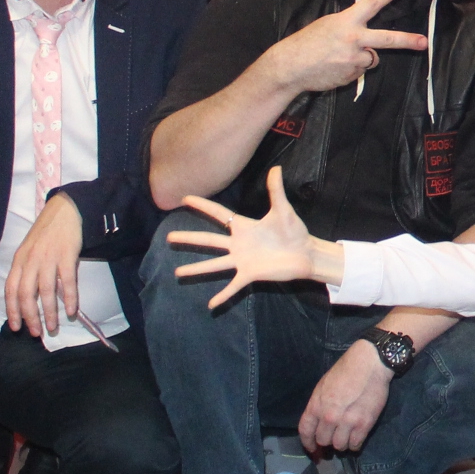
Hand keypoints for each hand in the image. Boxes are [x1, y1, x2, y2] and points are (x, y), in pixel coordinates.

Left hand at [3, 193, 86, 338]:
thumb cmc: (46, 233)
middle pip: (26, 295)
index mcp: (19, 260)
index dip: (12, 311)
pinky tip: (72, 311)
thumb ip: (26, 271)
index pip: (11, 290)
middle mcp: (31, 261)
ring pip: (46, 292)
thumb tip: (27, 298)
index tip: (16, 327)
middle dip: (30, 317)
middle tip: (36, 333)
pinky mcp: (67, 256)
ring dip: (49, 313)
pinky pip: (67, 282)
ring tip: (53, 327)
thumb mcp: (28, 250)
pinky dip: (69, 298)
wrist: (65, 211)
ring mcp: (49, 258)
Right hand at [172, 167, 319, 307]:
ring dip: (196, 269)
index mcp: (244, 227)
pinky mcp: (250, 274)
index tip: (185, 199)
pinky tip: (211, 305)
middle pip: (208, 240)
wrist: (306, 253)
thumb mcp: (283, 210)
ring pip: (214, 265)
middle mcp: (238, 244)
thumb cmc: (295, 232)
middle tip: (168, 237)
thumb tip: (276, 168)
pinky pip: (233, 286)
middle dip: (188, 238)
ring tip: (177, 273)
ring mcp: (242, 260)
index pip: (219, 214)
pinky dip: (223, 296)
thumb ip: (276, 190)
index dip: (202, 206)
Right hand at [261, 0, 428, 93]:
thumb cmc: (307, 43)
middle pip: (387, 39)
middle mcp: (354, 39)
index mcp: (346, 21)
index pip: (372, 3)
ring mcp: (354, 59)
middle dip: (407, 40)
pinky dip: (352, 69)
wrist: (291, 66)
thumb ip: (349, 25)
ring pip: (372, 58)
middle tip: (424, 42)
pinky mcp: (352, 75)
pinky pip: (360, 71)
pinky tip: (335, 67)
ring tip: (340, 57)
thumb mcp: (328, 24)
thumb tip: (365, 33)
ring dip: (363, 58)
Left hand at [301, 339, 392, 453]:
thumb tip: (319, 423)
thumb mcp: (323, 386)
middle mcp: (329, 417)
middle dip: (328, 440)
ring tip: (348, 435)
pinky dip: (355, 444)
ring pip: (339, 446)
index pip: (305, 432)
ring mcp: (346, 421)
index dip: (308, 444)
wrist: (369, 363)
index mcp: (316, 405)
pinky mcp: (364, 424)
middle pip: (323, 441)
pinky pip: (355, 445)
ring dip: (343, 443)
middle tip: (336, 436)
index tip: (313, 450)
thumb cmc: (345, 371)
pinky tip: (357, 437)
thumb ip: (319, 406)